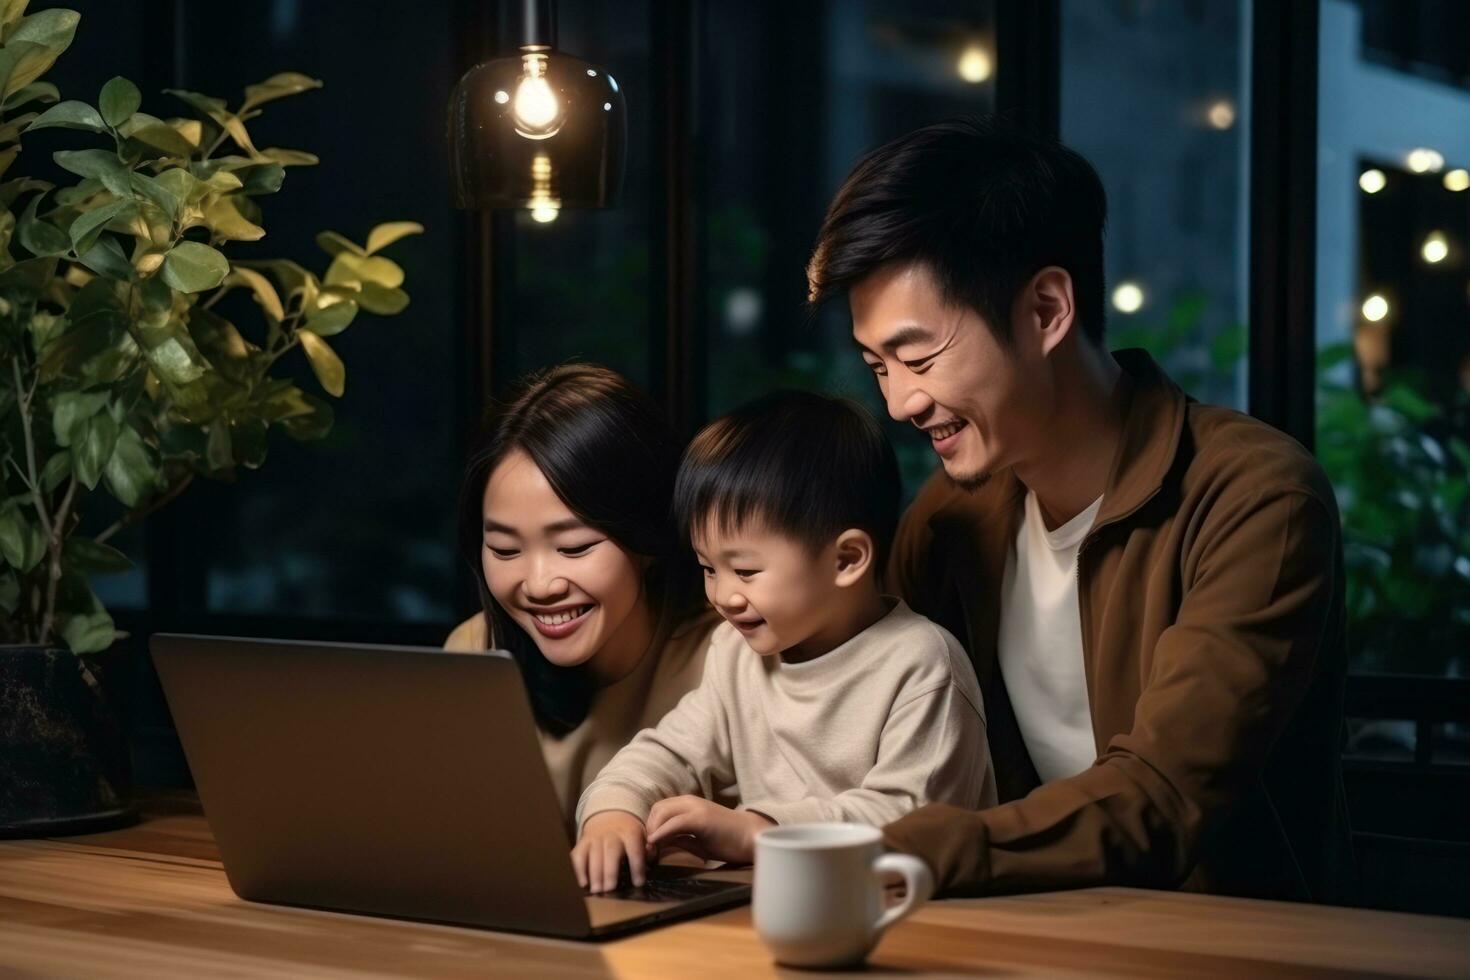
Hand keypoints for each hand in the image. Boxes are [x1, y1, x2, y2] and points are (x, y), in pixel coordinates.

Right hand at [573, 810, 647, 892]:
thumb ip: (648, 849)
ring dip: (594, 874)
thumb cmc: (629, 833)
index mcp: (630, 832)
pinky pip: (578, 855)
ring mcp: (595, 837)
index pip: (635, 849)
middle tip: (609, 889)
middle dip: (610, 871)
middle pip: (611, 851)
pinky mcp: (583, 842)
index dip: (637, 866)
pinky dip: (578, 869)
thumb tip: (650, 858)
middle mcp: (612, 834)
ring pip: (594, 854)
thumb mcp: (643, 836)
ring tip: (596, 891)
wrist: (611, 816)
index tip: (638, 883)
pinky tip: (583, 883)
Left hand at [644, 795, 773, 865]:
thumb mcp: (696, 840)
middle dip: (648, 828)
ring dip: (652, 831)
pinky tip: (656, 844)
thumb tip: (657, 843)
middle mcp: (690, 801)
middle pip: (657, 809)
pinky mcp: (701, 819)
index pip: (660, 809)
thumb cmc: (727, 840)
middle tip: (648, 850)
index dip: (651, 826)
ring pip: (662, 812)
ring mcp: (696, 808)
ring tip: (651, 851)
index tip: (648, 846)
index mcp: (689, 804)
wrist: (751, 838)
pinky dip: (661, 833)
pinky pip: (674, 823)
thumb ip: (677, 838)